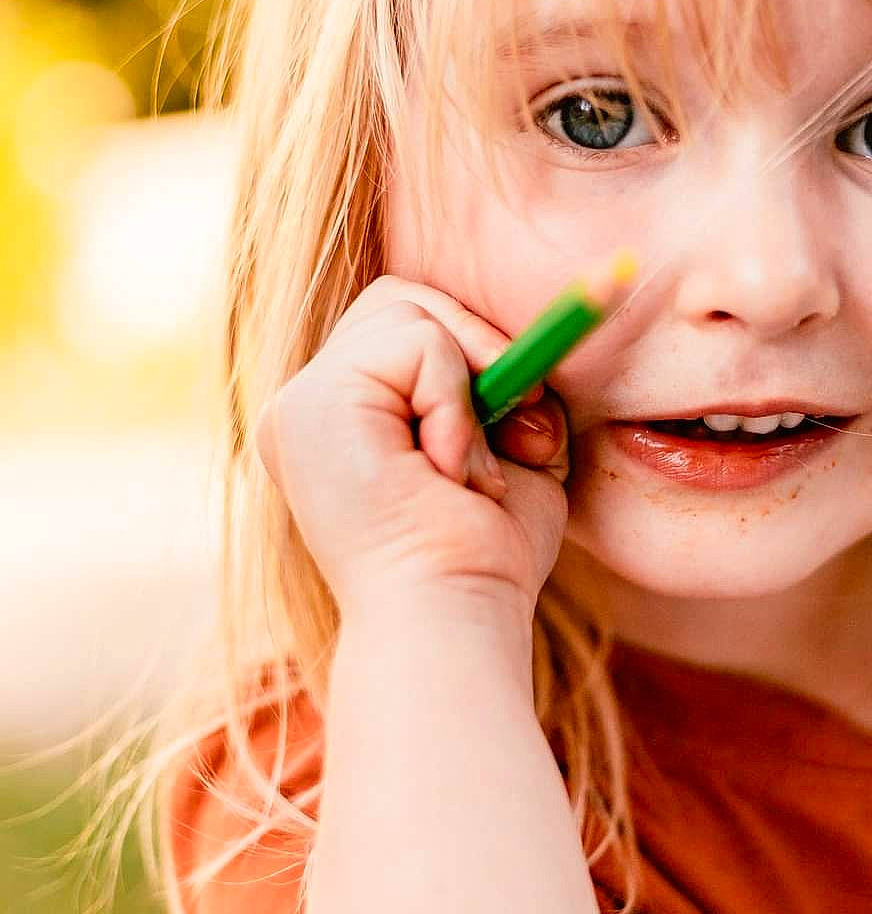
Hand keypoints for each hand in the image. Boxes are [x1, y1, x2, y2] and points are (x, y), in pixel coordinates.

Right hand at [254, 275, 571, 618]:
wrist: (451, 614)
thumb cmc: (486, 553)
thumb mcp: (507, 451)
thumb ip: (503, 388)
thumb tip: (530, 343)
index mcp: (342, 420)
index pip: (405, 327)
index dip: (472, 348)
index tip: (525, 415)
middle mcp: (305, 407)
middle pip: (401, 300)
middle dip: (478, 344)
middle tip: (520, 419)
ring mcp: (300, 404)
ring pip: (410, 311)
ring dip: (471, 381)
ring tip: (470, 465)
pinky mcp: (311, 405)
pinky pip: (416, 341)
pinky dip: (457, 399)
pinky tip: (446, 469)